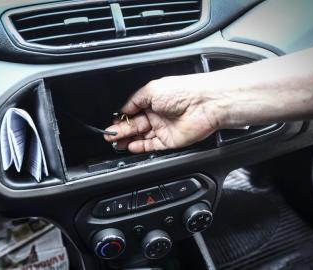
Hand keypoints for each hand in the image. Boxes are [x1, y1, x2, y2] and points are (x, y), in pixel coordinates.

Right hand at [104, 75, 224, 152]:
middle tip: (109, 136)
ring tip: (115, 143)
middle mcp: (157, 115)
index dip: (122, 118)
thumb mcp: (151, 90)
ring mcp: (163, 128)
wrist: (203, 104)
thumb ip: (135, 100)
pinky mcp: (169, 141)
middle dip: (121, 131)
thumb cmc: (181, 91)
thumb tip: (123, 109)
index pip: (132, 112)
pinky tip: (130, 146)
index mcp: (152, 101)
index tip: (112, 123)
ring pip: (141, 137)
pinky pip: (152, 146)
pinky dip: (140, 147)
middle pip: (135, 126)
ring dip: (128, 140)